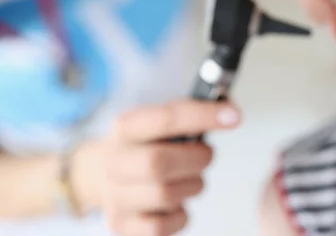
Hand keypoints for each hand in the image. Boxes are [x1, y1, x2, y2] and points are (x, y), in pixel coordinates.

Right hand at [73, 100, 241, 235]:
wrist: (101, 174)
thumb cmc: (146, 145)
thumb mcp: (159, 122)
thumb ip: (192, 116)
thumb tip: (230, 111)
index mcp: (127, 127)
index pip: (166, 118)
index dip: (204, 116)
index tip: (234, 116)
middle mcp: (116, 161)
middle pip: (158, 163)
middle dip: (196, 159)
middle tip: (206, 154)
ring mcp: (116, 196)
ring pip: (165, 195)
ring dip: (192, 185)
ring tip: (189, 177)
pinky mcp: (123, 225)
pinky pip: (162, 226)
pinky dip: (180, 214)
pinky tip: (177, 202)